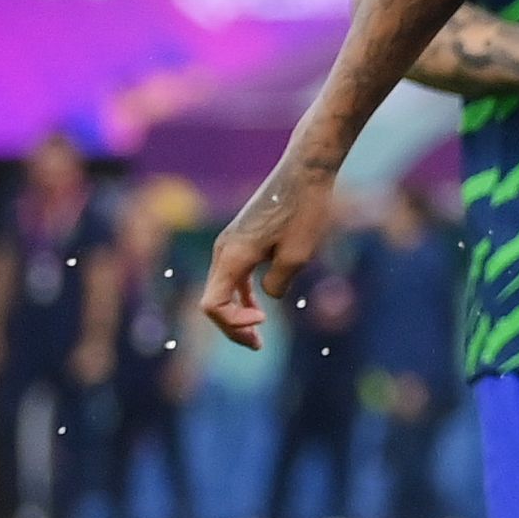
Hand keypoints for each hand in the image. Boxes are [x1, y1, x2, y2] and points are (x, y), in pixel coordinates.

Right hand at [194, 154, 342, 347]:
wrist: (306, 171)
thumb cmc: (305, 210)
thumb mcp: (298, 255)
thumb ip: (277, 283)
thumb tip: (267, 296)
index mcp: (232, 256)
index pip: (212, 305)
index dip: (233, 322)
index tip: (264, 319)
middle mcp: (224, 250)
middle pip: (214, 300)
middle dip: (233, 326)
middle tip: (257, 346)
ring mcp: (231, 243)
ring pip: (223, 288)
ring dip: (236, 314)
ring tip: (255, 337)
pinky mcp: (243, 238)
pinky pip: (234, 275)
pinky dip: (242, 295)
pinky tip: (258, 309)